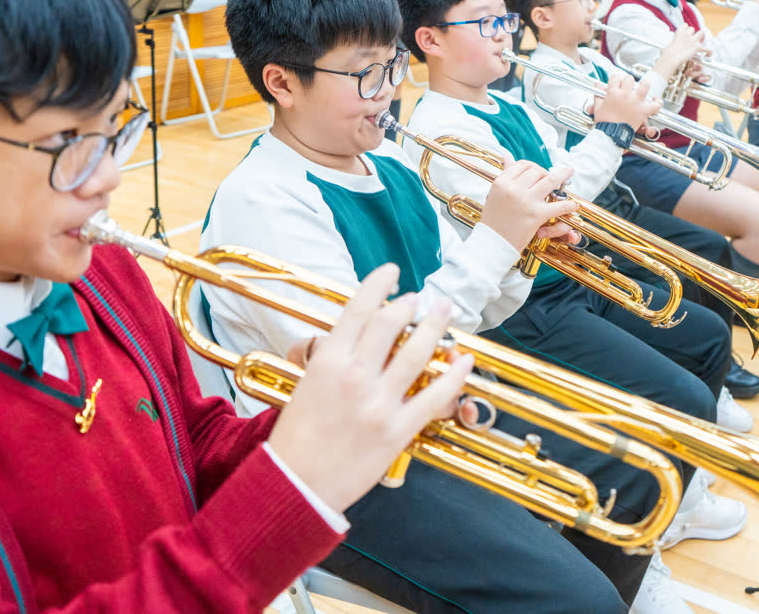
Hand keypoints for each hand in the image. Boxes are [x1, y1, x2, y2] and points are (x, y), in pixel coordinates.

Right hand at [269, 265, 473, 512]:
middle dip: (410, 303)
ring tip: (445, 310)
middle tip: (419, 298)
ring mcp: (378, 403)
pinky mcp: (397, 430)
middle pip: (391, 322)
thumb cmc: (295, 439)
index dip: (379, 283)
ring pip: (417, 351)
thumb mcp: (303, 386)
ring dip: (436, 325)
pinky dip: (454, 375)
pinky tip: (463, 360)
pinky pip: (435, 397)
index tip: (390, 272)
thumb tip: (341, 337)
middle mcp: (354, 375)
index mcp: (327, 361)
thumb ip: (326, 359)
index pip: (359, 308)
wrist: (295, 486)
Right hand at [480, 157, 578, 251]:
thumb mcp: (494, 194)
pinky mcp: (536, 215)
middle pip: (536, 171)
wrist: (492, 243)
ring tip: (569, 172)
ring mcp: (526, 201)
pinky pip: (558, 206)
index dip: (532, 166)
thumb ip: (504, 175)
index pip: (521, 165)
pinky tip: (574, 204)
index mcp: (501, 182)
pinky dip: (568, 205)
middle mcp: (513, 189)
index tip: (537, 171)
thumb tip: (506, 155)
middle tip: (549, 178)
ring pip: (550, 181)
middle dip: (545, 173)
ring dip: (562, 175)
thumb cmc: (493, 220)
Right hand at [594, 73, 660, 127]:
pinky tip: (656, 100)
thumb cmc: (604, 121)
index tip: (616, 82)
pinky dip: (657, 103)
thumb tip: (597, 85)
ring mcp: (635, 102)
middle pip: (629, 79)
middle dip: (627, 80)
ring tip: (643, 85)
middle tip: (627, 85)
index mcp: (613, 93)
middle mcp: (625, 95)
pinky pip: (655, 105)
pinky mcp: (643, 111)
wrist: (611, 133)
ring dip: (644, 85)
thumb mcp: (598, 106)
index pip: (615, 77)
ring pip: (644, 86)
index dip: (615, 79)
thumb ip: (598, 94)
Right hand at [651, 26, 705, 79]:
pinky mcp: (697, 47)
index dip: (686, 29)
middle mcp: (687, 34)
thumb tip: (666, 50)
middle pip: (693, 28)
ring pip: (702, 33)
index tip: (685, 33)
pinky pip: (708, 48)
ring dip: (702, 37)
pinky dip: (709, 51)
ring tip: (702, 41)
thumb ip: (669, 46)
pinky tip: (708, 54)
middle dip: (693, 33)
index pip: (685, 25)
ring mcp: (693, 40)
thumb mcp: (666, 47)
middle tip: (692, 39)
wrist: (671, 58)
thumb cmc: (668, 54)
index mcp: (679, 32)